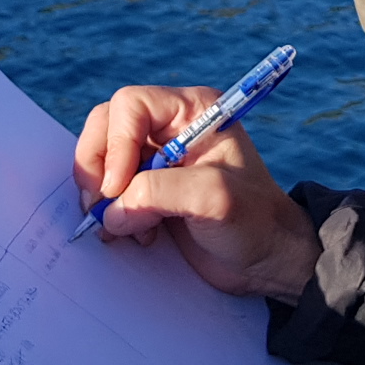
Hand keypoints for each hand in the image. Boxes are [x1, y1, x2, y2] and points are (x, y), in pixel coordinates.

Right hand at [74, 85, 321, 302]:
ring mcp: (155, 158)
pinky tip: (134, 234)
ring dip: (101, 194)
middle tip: (102, 207)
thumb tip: (111, 212)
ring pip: (101, 158)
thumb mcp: (212, 199)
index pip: (132, 105)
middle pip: (105, 125)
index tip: (116, 188)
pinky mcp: (147, 190)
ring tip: (123, 227)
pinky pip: (108, 189)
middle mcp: (171, 127)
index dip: (116, 144)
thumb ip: (158, 194)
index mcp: (194, 111)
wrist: (266, 259)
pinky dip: (109, 212)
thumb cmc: (254, 222)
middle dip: (98, 167)